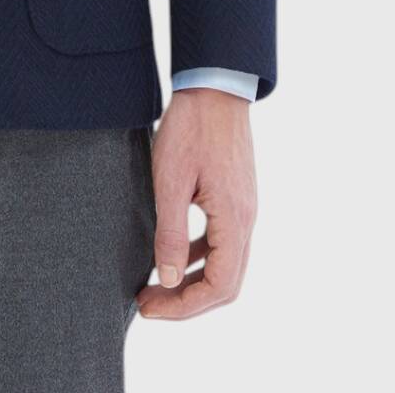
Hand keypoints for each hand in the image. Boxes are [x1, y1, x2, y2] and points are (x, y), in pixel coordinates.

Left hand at [135, 87, 256, 319]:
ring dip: (192, 281)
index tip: (151, 308)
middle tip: (149, 304)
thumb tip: (167, 278)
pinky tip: (171, 254)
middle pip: (226, 283)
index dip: (185, 306)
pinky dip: (198, 256)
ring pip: (225, 264)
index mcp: (234, 219)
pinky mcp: (235, 197)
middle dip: (187, 301)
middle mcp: (246, 219)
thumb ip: (169, 232)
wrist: (214, 86)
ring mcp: (244, 208)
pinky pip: (222, 241)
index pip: (219, 287)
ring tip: (155, 285)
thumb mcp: (170, 180)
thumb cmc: (191, 128)